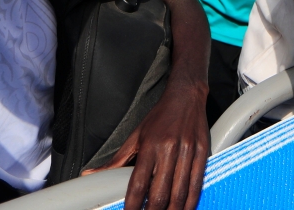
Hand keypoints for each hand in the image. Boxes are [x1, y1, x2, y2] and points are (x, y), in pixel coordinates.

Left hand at [85, 81, 208, 209]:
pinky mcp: (202, 152)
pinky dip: (190, 201)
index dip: (132, 205)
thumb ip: (116, 160)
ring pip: (179, 192)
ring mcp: (188, 151)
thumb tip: (91, 174)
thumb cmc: (160, 117)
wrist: (186, 96)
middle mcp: (169, 149)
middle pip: (159, 193)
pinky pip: (197, 182)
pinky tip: (184, 209)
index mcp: (150, 146)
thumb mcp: (136, 135)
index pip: (138, 184)